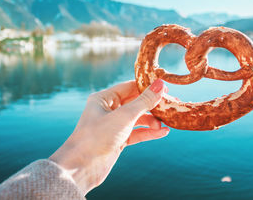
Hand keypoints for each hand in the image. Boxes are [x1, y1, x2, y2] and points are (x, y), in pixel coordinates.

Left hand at [49, 79, 168, 194]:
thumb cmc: (98, 137)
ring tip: (164, 124)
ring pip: (138, 119)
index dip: (148, 87)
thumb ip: (144, 101)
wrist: (81, 168)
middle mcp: (108, 110)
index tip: (165, 88)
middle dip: (153, 105)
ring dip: (152, 121)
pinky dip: (149, 132)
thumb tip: (161, 84)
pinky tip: (162, 132)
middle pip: (136, 102)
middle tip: (171, 105)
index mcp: (104, 99)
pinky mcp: (118, 140)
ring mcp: (114, 126)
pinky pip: (137, 133)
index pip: (130, 87)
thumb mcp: (124, 116)